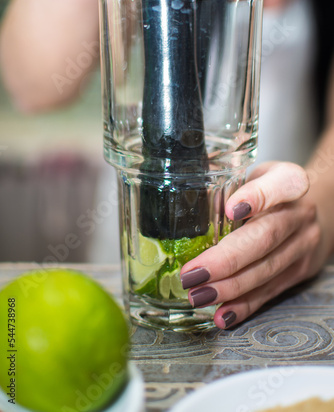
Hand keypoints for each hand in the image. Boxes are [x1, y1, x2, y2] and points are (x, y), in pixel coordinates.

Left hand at [180, 162, 327, 328]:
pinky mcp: (300, 271)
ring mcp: (303, 244)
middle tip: (193, 274)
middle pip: (266, 237)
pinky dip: (245, 305)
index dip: (258, 197)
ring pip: (267, 269)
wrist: (306, 212)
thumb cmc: (268, 190)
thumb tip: (179, 191)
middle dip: (227, 260)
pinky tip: (223, 314)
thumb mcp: (252, 175)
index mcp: (288, 181)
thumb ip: (224, 181)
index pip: (283, 184)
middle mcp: (300, 213)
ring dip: (230, 287)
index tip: (230, 209)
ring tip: (199, 295)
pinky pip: (271, 291)